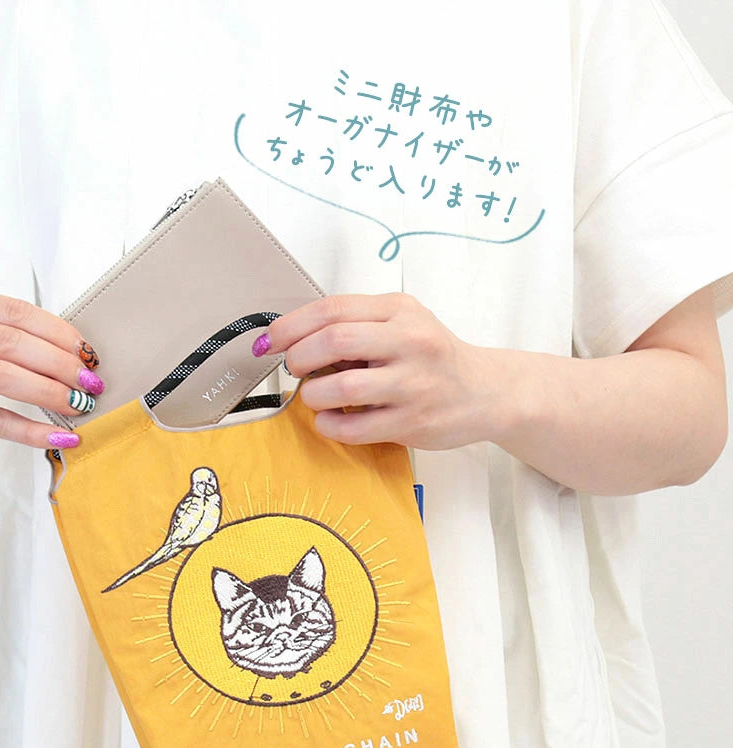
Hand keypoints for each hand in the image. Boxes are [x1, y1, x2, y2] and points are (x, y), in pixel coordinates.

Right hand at [0, 281, 102, 449]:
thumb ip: (5, 331)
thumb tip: (76, 351)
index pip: (13, 311)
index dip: (57, 332)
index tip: (87, 352)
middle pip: (11, 343)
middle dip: (60, 363)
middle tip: (90, 381)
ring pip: (3, 376)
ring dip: (50, 392)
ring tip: (79, 403)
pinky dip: (32, 430)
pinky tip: (59, 436)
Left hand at [260, 292, 501, 449]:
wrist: (485, 392)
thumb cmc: (432, 357)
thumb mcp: (401, 323)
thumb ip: (356, 325)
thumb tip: (293, 340)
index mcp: (399, 311)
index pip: (334, 309)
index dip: (292, 325)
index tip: (272, 340)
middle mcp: (410, 342)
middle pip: (334, 341)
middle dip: (299, 357)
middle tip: (294, 368)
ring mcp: (413, 384)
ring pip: (341, 387)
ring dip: (313, 394)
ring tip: (316, 396)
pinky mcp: (412, 422)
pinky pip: (354, 428)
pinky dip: (329, 426)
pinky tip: (329, 420)